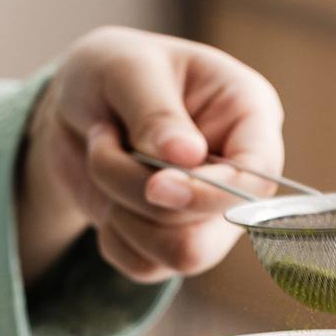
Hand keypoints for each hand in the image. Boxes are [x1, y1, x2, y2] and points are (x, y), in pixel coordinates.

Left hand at [18, 26, 283, 284]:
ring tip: (102, 159)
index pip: (258, 178)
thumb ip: (156, 112)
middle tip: (103, 143)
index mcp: (249, 117)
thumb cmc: (114, 72)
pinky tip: (109, 194)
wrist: (77, 108)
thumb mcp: (126, 68)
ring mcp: (212, 215)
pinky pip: (147, 267)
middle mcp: (239, 174)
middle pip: (212, 230)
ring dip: (122, 213)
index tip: (155, 185)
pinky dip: (113, 236)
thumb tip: (186, 157)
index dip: (211, 192)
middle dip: (141, 195)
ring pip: (181, 255)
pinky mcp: (177, 242)